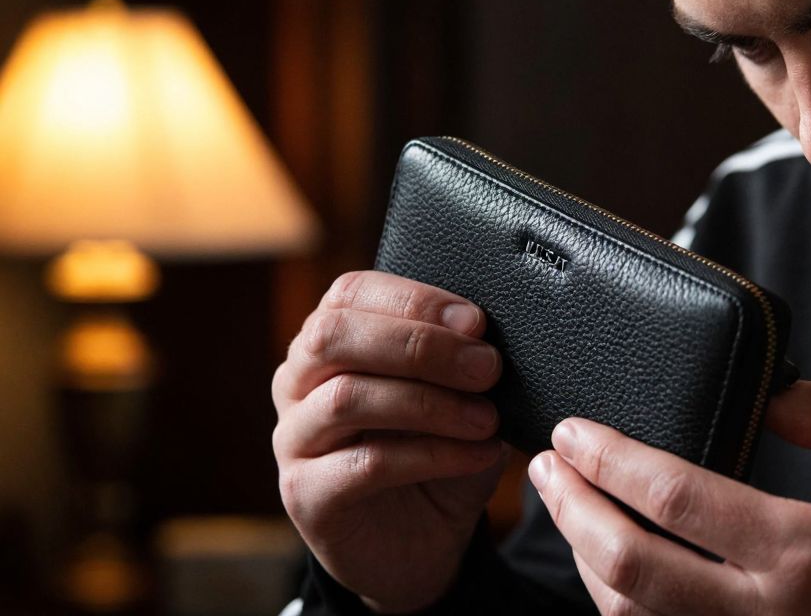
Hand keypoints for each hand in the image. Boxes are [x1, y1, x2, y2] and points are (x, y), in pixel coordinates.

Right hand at [272, 271, 505, 612]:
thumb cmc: (437, 454)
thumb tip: (488, 334)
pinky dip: (432, 454)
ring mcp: (294, 439)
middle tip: (486, 367)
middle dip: (419, 344)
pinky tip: (477, 454)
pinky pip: (365, 463)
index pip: (350, 294)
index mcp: (331, 343)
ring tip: (487, 418)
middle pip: (335, 335)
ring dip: (430, 403)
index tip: (476, 322)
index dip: (413, 300)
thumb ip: (462, 360)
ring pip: (347, 398)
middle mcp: (298, 383)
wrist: (422, 544)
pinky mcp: (306, 494)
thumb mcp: (458, 398)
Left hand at [527, 381, 810, 614]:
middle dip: (573, 511)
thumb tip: (769, 388)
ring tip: (568, 507)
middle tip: (545, 465)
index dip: (610, 459)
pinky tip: (613, 567)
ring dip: (585, 561)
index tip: (574, 429)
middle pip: (631, 568)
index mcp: (806, 554)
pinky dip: (624, 607)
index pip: (676, 499)